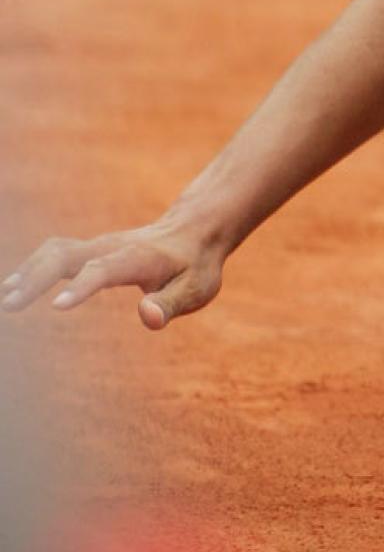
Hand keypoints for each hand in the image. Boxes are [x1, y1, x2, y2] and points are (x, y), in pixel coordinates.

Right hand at [1, 220, 226, 328]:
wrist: (193, 233)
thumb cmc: (196, 267)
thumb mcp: (197, 288)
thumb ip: (172, 303)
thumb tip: (148, 318)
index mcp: (141, 258)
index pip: (106, 270)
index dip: (82, 286)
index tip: (57, 306)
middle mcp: (113, 247)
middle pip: (67, 255)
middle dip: (38, 278)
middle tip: (11, 304)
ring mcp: (98, 246)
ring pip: (55, 251)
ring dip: (29, 272)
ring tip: (8, 298)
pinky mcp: (89, 250)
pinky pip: (54, 254)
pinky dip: (32, 268)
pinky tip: (15, 288)